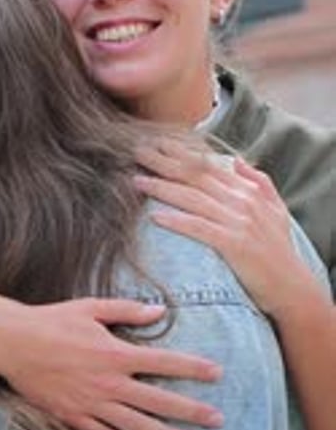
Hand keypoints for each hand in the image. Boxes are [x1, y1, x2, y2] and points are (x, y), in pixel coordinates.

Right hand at [3, 297, 222, 429]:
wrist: (14, 343)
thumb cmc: (54, 321)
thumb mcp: (92, 307)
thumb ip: (128, 312)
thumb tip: (160, 312)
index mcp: (116, 354)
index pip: (165, 362)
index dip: (194, 368)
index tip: (218, 373)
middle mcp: (109, 384)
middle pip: (159, 402)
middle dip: (192, 412)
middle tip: (217, 419)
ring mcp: (92, 405)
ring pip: (137, 427)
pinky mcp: (74, 418)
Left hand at [134, 139, 301, 315]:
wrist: (292, 286)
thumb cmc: (279, 249)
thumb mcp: (276, 208)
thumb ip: (258, 181)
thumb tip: (237, 160)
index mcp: (248, 190)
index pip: (208, 166)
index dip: (180, 153)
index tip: (157, 142)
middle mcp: (242, 201)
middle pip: (195, 176)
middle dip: (164, 162)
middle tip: (137, 152)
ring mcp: (238, 221)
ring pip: (192, 199)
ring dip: (162, 188)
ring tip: (136, 181)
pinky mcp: (234, 244)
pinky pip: (199, 228)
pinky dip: (176, 221)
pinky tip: (154, 216)